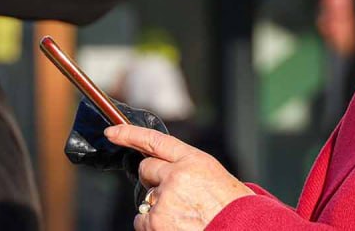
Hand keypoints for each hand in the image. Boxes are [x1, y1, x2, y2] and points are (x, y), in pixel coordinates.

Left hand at [104, 124, 252, 230]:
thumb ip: (187, 169)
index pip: (154, 140)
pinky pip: (141, 220)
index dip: (129, 135)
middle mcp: (176, 175)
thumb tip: (160, 173)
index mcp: (194, 160)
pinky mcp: (156, 221)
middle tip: (176, 197)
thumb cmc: (231, 208)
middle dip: (154, 181)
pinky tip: (175, 226)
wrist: (243, 228)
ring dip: (158, 207)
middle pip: (146, 169)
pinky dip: (153, 226)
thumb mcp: (213, 178)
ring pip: (146, 198)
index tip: (111, 133)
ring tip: (184, 217)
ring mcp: (165, 198)